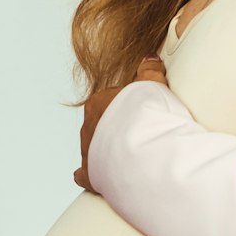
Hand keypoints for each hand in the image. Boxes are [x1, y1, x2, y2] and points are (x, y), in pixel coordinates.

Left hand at [74, 54, 169, 192]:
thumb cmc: (147, 114)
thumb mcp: (152, 84)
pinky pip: (84, 174)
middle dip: (115, 129)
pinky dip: (88, 175)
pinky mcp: (91, 175)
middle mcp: (88, 127)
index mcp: (98, 104)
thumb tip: (149, 57)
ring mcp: (88, 152)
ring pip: (93, 148)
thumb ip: (150, 70)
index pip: (109, 102)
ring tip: (126, 156)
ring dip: (106, 151)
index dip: (125, 107)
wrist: (143, 149)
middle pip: (100, 125)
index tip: (140, 114)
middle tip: (137, 134)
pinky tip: (94, 177)